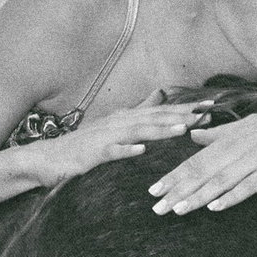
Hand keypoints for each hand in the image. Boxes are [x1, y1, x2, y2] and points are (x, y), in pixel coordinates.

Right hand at [32, 97, 209, 183]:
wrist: (46, 159)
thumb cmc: (82, 147)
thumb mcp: (114, 127)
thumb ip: (138, 112)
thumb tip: (160, 96)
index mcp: (125, 118)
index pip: (161, 111)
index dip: (185, 109)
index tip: (211, 107)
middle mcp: (117, 123)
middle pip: (154, 118)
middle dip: (182, 116)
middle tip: (208, 115)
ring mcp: (104, 137)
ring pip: (137, 131)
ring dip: (160, 130)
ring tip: (182, 130)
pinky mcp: (91, 154)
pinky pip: (111, 152)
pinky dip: (126, 150)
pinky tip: (140, 151)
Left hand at [148, 112, 256, 215]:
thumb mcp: (247, 123)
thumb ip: (219, 132)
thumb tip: (193, 136)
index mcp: (230, 137)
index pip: (195, 159)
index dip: (174, 175)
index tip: (153, 189)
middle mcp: (238, 148)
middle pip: (202, 172)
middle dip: (177, 190)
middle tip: (156, 207)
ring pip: (220, 180)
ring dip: (197, 196)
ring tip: (177, 210)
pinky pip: (250, 185)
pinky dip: (232, 196)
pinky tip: (215, 207)